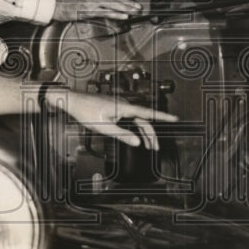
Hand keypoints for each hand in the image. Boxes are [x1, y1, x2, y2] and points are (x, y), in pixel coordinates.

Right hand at [54, 0, 141, 20]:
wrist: (57, 4)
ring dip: (125, 8)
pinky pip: (106, 12)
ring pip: (112, 4)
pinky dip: (116, 14)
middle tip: (137, 5)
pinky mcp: (89, 10)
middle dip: (127, 1)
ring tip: (134, 11)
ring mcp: (90, 0)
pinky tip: (123, 16)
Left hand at [63, 90, 177, 149]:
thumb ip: (122, 135)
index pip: (148, 113)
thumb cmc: (86, 111)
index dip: (163, 116)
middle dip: (151, 134)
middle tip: (155, 148)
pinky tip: (135, 136)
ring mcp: (120, 105)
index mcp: (124, 107)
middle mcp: (125, 104)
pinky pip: (130, 118)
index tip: (175, 118)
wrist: (74, 101)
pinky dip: (135, 128)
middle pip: (144, 120)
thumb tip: (137, 142)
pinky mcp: (116, 107)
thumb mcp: (104, 127)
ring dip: (143, 132)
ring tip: (148, 146)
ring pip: (137, 120)